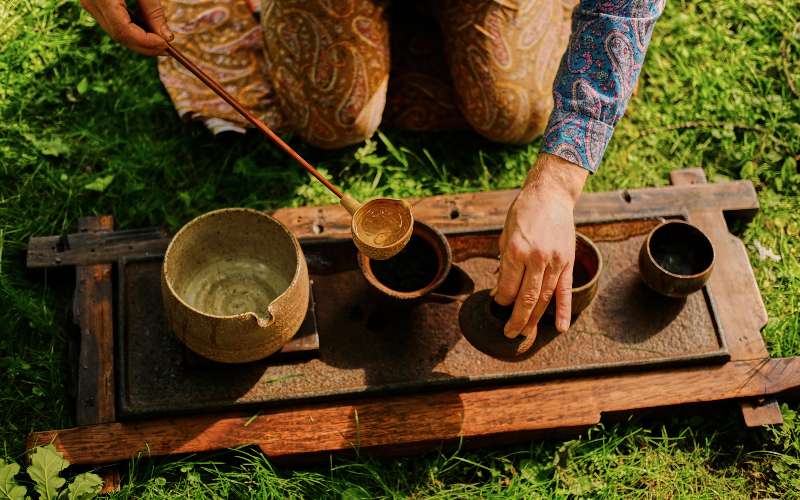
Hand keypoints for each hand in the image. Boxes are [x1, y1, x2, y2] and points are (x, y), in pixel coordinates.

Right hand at [80, 0, 173, 54]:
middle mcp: (90, 2)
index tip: (167, 46)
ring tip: (161, 39)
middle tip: (168, 49)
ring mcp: (89, 2)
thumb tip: (167, 38)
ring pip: (115, 31)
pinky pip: (113, 22)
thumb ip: (153, 10)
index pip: (124, 31)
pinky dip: (131, 28)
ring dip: (139, 39)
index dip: (146, 43)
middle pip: (119, 35)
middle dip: (145, 45)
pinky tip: (148, 29)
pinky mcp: (92, 1)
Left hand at [493, 152, 587, 338]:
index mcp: (516, 250)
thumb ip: (504, 262)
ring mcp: (554, 261)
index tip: (498, 304)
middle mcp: (535, 258)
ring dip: (535, 319)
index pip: (508, 288)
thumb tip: (501, 290)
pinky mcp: (567, 262)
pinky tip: (561, 328)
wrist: (550, 195)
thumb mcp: (506, 234)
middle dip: (516, 320)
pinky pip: (565, 291)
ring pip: (544, 298)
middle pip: (526, 299)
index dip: (502, 301)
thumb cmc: (523, 213)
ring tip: (526, 334)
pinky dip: (564, 311)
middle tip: (509, 333)